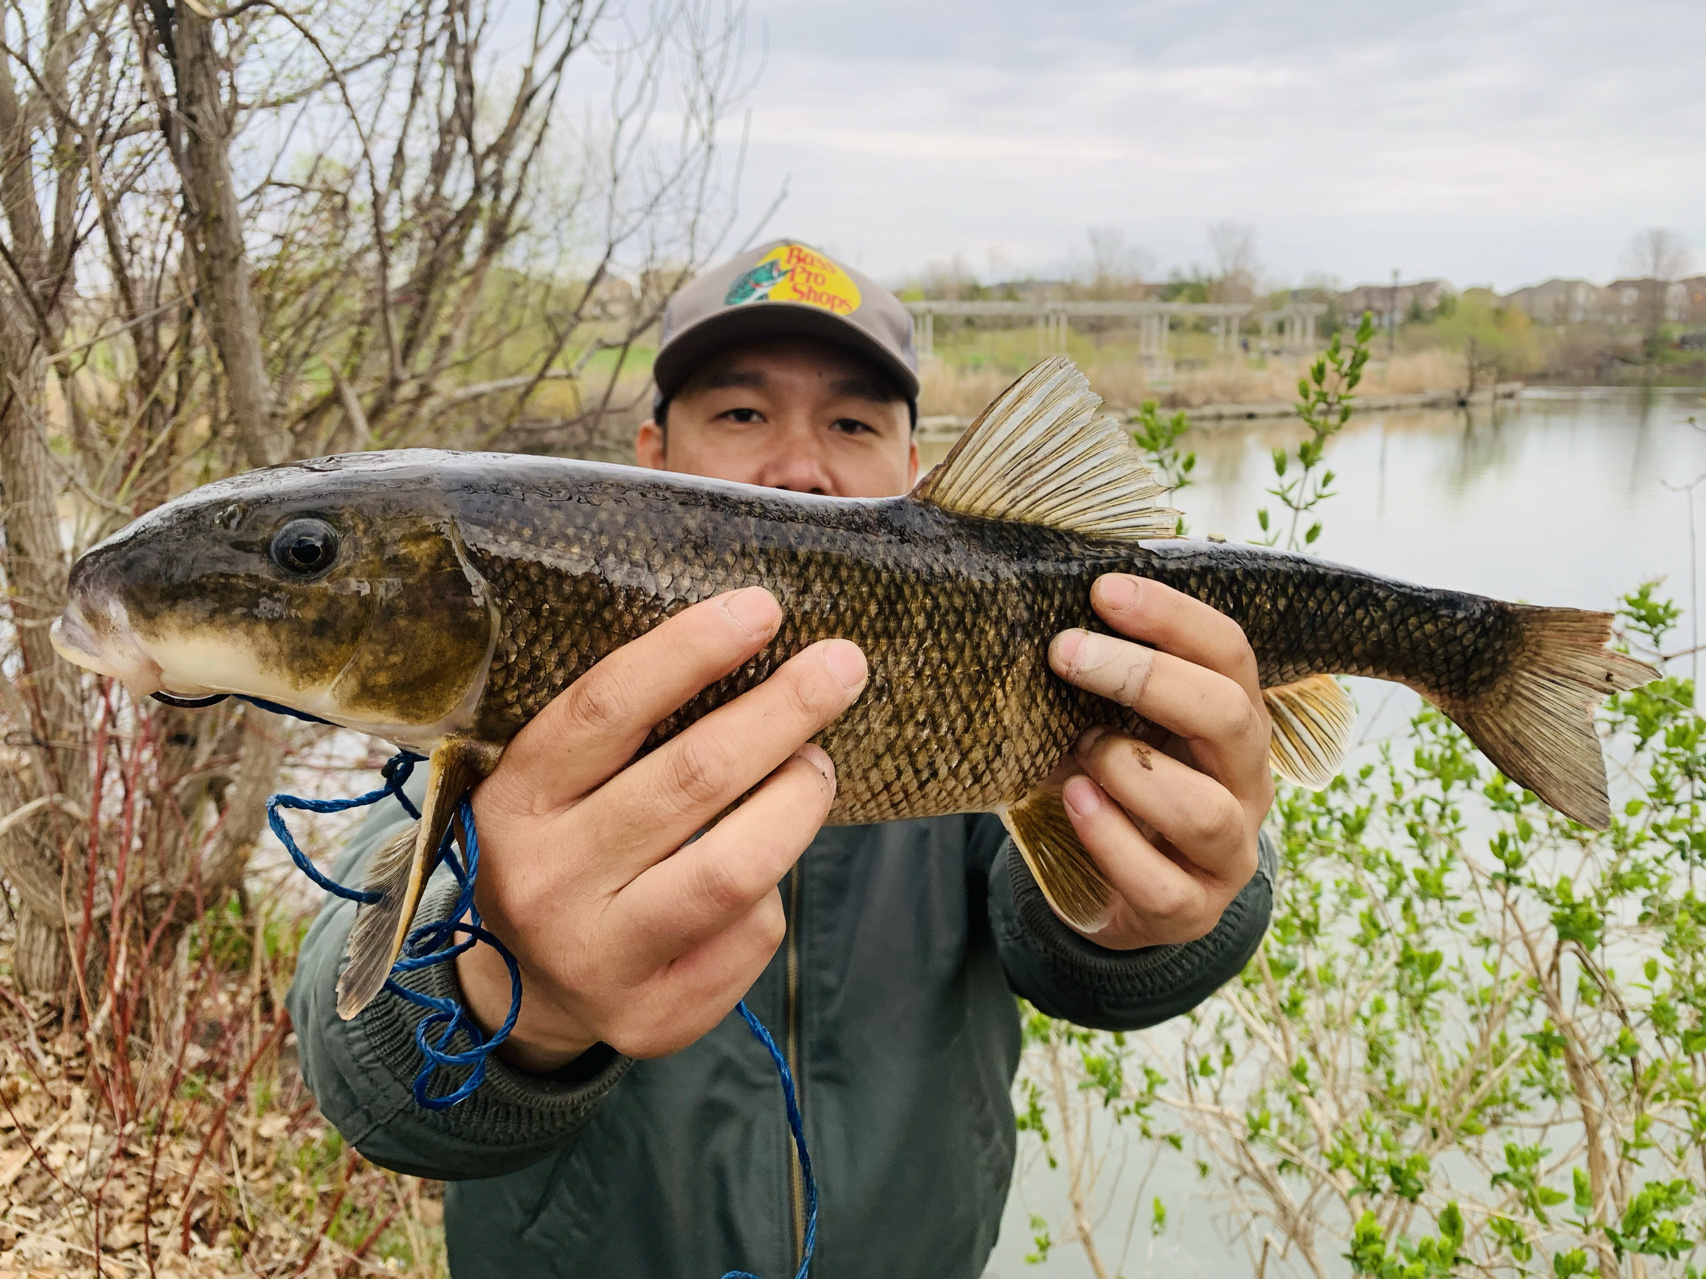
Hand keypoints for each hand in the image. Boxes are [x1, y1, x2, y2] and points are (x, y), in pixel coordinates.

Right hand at [454, 587, 867, 1072]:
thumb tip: (751, 645)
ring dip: (797, 796)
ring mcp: (597, 957)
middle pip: (690, 779)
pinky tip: (765, 859)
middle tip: (841, 665)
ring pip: (734, 868)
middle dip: (782, 710)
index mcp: (514, 801)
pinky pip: (749, 933)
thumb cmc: (565, 847)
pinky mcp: (654, 1017)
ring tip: (818, 761)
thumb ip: (625, 730)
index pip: (606, 708)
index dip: (690, 650)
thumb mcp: (556, 783)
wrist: (515, 991)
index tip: (762, 607)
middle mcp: (547, 880)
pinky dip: (775, 885)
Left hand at [1047, 574, 1272, 949]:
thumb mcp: (1116, 723)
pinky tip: (1073, 801)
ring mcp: (1227, 853)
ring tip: (1079, 749)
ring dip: (1130, 769)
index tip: (1103, 590)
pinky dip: (1110, 838)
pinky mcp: (1191, 910)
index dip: (1173, 616)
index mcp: (1236, 723)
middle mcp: (1246, 784)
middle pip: (1229, 717)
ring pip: (1204, 810)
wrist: (1113, 892)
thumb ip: (1104, 679)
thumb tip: (1045, 607)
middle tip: (1066, 651)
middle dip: (1145, 677)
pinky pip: (1160, 882)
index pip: (1229, 654)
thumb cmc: (1114, 785)